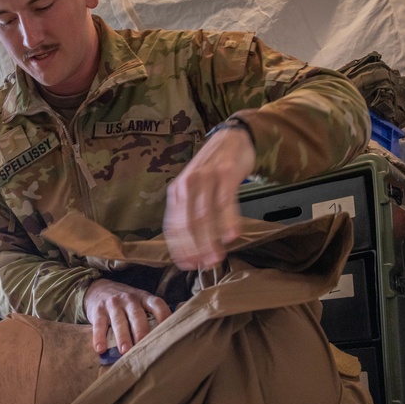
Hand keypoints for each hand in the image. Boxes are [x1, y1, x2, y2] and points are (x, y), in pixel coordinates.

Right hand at [84, 279, 170, 354]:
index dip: (165, 317)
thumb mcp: (140, 302)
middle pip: (137, 315)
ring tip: (124, 351)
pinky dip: (99, 337)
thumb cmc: (125, 303)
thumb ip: (152, 315)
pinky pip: (99, 325)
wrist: (98, 289)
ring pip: (119, 321)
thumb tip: (169, 337)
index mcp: (144, 298)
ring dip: (123, 336)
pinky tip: (100, 348)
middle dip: (141, 331)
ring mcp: (113, 304)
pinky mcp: (98, 311)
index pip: (158, 305)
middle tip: (144, 347)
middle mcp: (129, 299)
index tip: (168, 333)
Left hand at [164, 126, 255, 269]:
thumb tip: (191, 245)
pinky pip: (225, 202)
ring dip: (210, 240)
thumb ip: (190, 210)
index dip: (179, 248)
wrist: (231, 138)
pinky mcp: (225, 174)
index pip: (173, 225)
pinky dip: (228, 221)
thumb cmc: (213, 169)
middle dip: (195, 248)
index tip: (186, 265)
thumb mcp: (194, 187)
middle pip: (187, 224)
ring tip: (217, 257)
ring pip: (205, 216)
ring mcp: (206, 179)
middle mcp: (188, 185)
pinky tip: (231, 236)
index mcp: (177, 191)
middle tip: (205, 265)